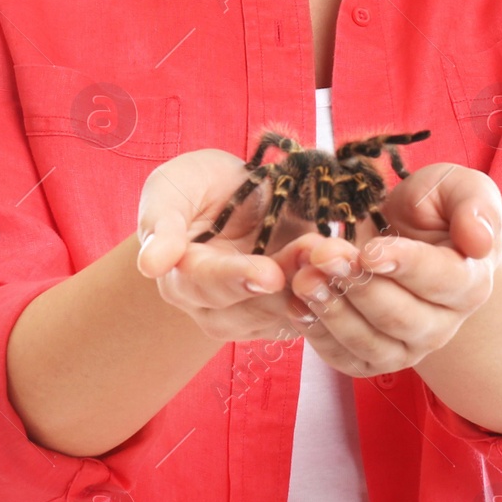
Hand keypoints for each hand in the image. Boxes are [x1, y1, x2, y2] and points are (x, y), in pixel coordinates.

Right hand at [136, 148, 321, 344]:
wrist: (232, 193)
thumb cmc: (194, 188)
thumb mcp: (171, 190)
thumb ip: (161, 224)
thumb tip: (151, 264)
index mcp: (182, 278)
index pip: (206, 286)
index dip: (236, 280)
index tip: (266, 274)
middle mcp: (215, 307)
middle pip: (253, 307)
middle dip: (289, 281)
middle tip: (317, 252)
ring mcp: (254, 313)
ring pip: (287, 311)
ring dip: (317, 284)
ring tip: (340, 253)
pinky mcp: (288, 308)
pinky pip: (312, 310)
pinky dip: (333, 289)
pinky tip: (350, 264)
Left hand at [286, 160, 501, 376]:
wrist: (406, 238)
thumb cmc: (433, 211)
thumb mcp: (457, 188)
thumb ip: (475, 203)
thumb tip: (478, 241)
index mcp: (470, 282)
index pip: (441, 280)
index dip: (404, 265)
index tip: (370, 250)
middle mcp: (442, 324)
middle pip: (400, 317)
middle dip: (357, 285)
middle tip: (322, 255)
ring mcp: (406, 347)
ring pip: (370, 343)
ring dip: (333, 311)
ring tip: (304, 278)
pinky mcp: (370, 359)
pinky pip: (344, 358)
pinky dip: (317, 334)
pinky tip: (296, 302)